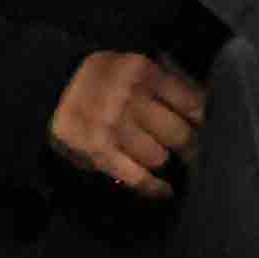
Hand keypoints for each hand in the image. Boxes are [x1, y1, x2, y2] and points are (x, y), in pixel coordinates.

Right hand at [48, 51, 205, 199]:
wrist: (53, 88)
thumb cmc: (101, 79)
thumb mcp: (133, 67)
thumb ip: (165, 85)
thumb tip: (202, 113)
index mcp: (145, 73)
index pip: (192, 104)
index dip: (203, 123)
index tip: (205, 131)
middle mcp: (132, 99)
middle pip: (180, 135)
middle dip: (189, 147)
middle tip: (192, 153)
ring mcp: (115, 128)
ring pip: (159, 157)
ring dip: (163, 161)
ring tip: (163, 160)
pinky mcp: (101, 153)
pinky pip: (138, 177)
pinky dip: (155, 188)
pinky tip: (164, 190)